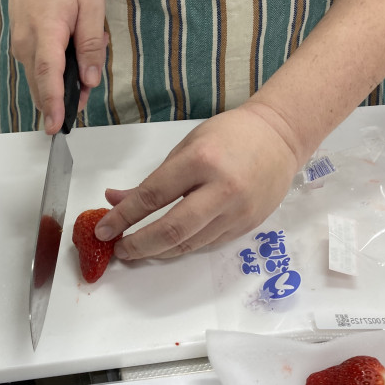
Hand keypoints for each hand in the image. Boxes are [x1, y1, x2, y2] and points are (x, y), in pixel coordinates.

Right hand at [7, 0, 106, 133]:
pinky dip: (55, 77)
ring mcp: (22, 47)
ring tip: (82, 77)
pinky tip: (72, 66)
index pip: (48, 72)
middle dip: (62, 102)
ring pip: (42, 81)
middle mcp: (28, 43)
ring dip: (61, 88)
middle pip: (43, 85)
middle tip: (82, 103)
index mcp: (47, 30)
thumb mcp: (90, 3)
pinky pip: (40, 71)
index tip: (55, 124)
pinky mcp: (23, 49)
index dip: (53, 101)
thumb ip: (91, 43)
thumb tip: (91, 78)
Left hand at [94, 105, 300, 258]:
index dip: (124, 217)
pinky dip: (182, 246)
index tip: (103, 229)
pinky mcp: (248, 226)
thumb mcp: (187, 146)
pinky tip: (168, 243)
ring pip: (189, 243)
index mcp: (201, 161)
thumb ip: (153, 178)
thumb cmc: (230, 134)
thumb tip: (116, 200)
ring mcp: (238, 212)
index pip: (153, 196)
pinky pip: (207, 243)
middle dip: (139, 245)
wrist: (280, 137)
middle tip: (120, 249)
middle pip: (171, 230)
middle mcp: (221, 190)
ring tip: (139, 248)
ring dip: (158, 251)